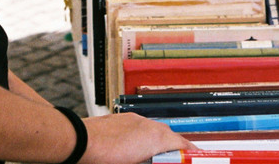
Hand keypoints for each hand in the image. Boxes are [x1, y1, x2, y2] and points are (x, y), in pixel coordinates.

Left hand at [82, 112, 196, 163]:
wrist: (80, 141)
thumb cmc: (105, 157)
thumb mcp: (137, 162)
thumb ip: (154, 157)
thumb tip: (158, 156)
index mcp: (156, 138)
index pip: (182, 144)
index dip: (192, 152)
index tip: (197, 157)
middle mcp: (146, 124)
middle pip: (168, 136)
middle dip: (174, 150)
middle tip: (177, 159)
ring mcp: (132, 119)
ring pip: (152, 130)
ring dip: (156, 143)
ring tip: (156, 157)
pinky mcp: (118, 120)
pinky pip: (138, 127)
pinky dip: (142, 138)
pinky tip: (135, 149)